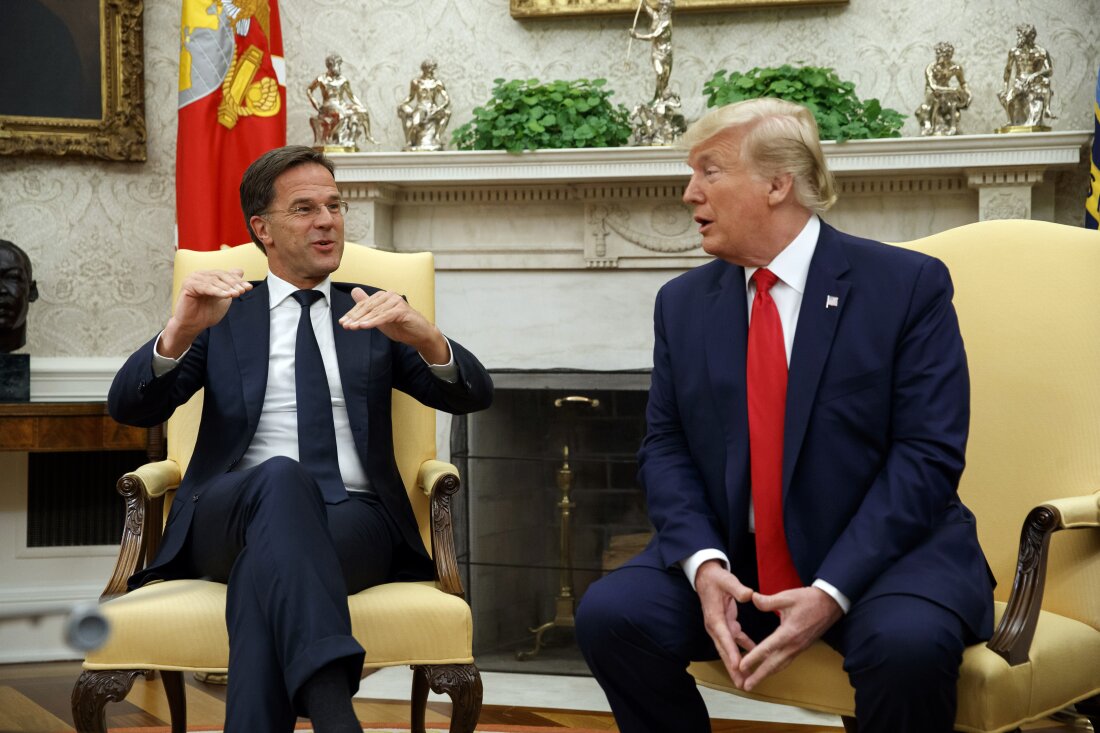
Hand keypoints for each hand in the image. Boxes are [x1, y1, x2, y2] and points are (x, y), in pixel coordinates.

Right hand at [160, 269, 250, 357]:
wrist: (193, 326)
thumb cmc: (207, 313)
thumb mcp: (224, 297)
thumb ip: (231, 285)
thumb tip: (240, 270)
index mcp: (208, 276)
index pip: (225, 274)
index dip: (238, 281)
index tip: (249, 287)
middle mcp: (199, 275)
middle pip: (220, 275)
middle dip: (234, 283)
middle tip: (242, 291)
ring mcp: (193, 278)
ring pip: (214, 280)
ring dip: (227, 287)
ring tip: (237, 294)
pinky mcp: (188, 285)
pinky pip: (205, 286)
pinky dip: (217, 291)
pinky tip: (227, 295)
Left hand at [339, 287, 449, 363]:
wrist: (419, 335)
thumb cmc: (401, 326)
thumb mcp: (379, 318)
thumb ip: (368, 306)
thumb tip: (354, 291)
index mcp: (383, 296)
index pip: (364, 304)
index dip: (352, 313)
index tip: (342, 322)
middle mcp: (389, 296)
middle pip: (368, 307)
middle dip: (355, 317)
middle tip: (345, 325)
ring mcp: (396, 301)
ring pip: (375, 311)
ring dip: (362, 320)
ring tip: (352, 327)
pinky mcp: (402, 310)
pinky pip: (385, 316)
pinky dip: (373, 321)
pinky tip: (364, 326)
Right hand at [695, 561, 756, 688]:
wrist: (705, 575)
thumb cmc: (716, 578)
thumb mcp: (727, 580)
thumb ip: (738, 588)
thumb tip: (749, 595)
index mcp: (715, 618)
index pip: (724, 638)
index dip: (732, 653)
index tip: (739, 667)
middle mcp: (715, 626)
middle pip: (724, 651)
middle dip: (732, 668)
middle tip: (741, 684)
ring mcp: (719, 626)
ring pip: (728, 649)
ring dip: (736, 664)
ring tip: (745, 679)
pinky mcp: (725, 623)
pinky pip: (735, 639)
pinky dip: (744, 647)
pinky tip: (754, 654)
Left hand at [738, 586, 842, 691]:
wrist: (831, 604)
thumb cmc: (810, 600)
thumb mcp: (787, 597)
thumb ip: (768, 601)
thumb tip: (752, 599)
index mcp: (789, 632)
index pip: (768, 648)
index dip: (754, 658)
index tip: (742, 666)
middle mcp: (794, 644)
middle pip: (774, 664)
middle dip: (759, 676)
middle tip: (746, 686)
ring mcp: (799, 648)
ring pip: (781, 665)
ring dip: (767, 674)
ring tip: (754, 682)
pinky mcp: (801, 647)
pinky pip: (786, 661)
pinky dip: (776, 667)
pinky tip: (769, 670)